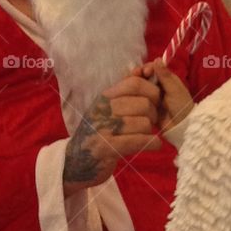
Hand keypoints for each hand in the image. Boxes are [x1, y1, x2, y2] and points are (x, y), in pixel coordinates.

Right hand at [62, 74, 162, 194]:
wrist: (75, 161)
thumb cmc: (96, 132)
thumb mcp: (105, 108)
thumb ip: (123, 90)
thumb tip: (141, 69)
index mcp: (104, 97)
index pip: (134, 83)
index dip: (151, 90)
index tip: (155, 100)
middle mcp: (103, 109)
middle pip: (144, 103)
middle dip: (154, 114)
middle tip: (151, 122)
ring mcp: (104, 128)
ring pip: (144, 123)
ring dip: (151, 131)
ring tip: (147, 135)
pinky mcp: (107, 147)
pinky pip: (139, 141)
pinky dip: (152, 143)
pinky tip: (155, 144)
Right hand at [131, 59, 194, 133]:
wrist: (182, 126)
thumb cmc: (182, 106)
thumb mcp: (174, 90)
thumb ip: (165, 76)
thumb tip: (157, 58)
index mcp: (166, 79)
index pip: (153, 68)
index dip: (147, 68)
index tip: (144, 72)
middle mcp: (157, 85)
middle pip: (144, 76)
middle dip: (137, 75)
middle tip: (133, 77)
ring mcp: (151, 95)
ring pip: (139, 86)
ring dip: (134, 84)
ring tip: (129, 86)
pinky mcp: (146, 104)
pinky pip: (138, 97)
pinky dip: (134, 94)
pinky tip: (129, 95)